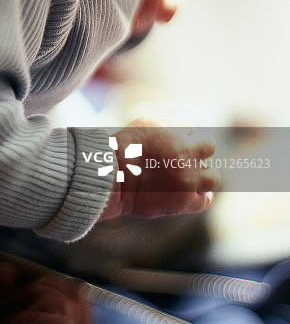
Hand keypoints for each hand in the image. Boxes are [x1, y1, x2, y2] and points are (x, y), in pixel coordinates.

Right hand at [101, 119, 218, 220]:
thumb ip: (166, 123)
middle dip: (198, 151)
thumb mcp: (143, 124)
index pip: (191, 129)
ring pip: (212, 175)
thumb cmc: (121, 150)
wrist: (110, 178)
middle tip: (182, 159)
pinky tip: (189, 194)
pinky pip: (204, 200)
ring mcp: (188, 177)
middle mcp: (186, 151)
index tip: (167, 145)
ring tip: (187, 178)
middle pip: (208, 146)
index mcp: (175, 130)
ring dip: (202, 175)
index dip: (180, 137)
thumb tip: (183, 127)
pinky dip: (199, 197)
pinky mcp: (185, 200)